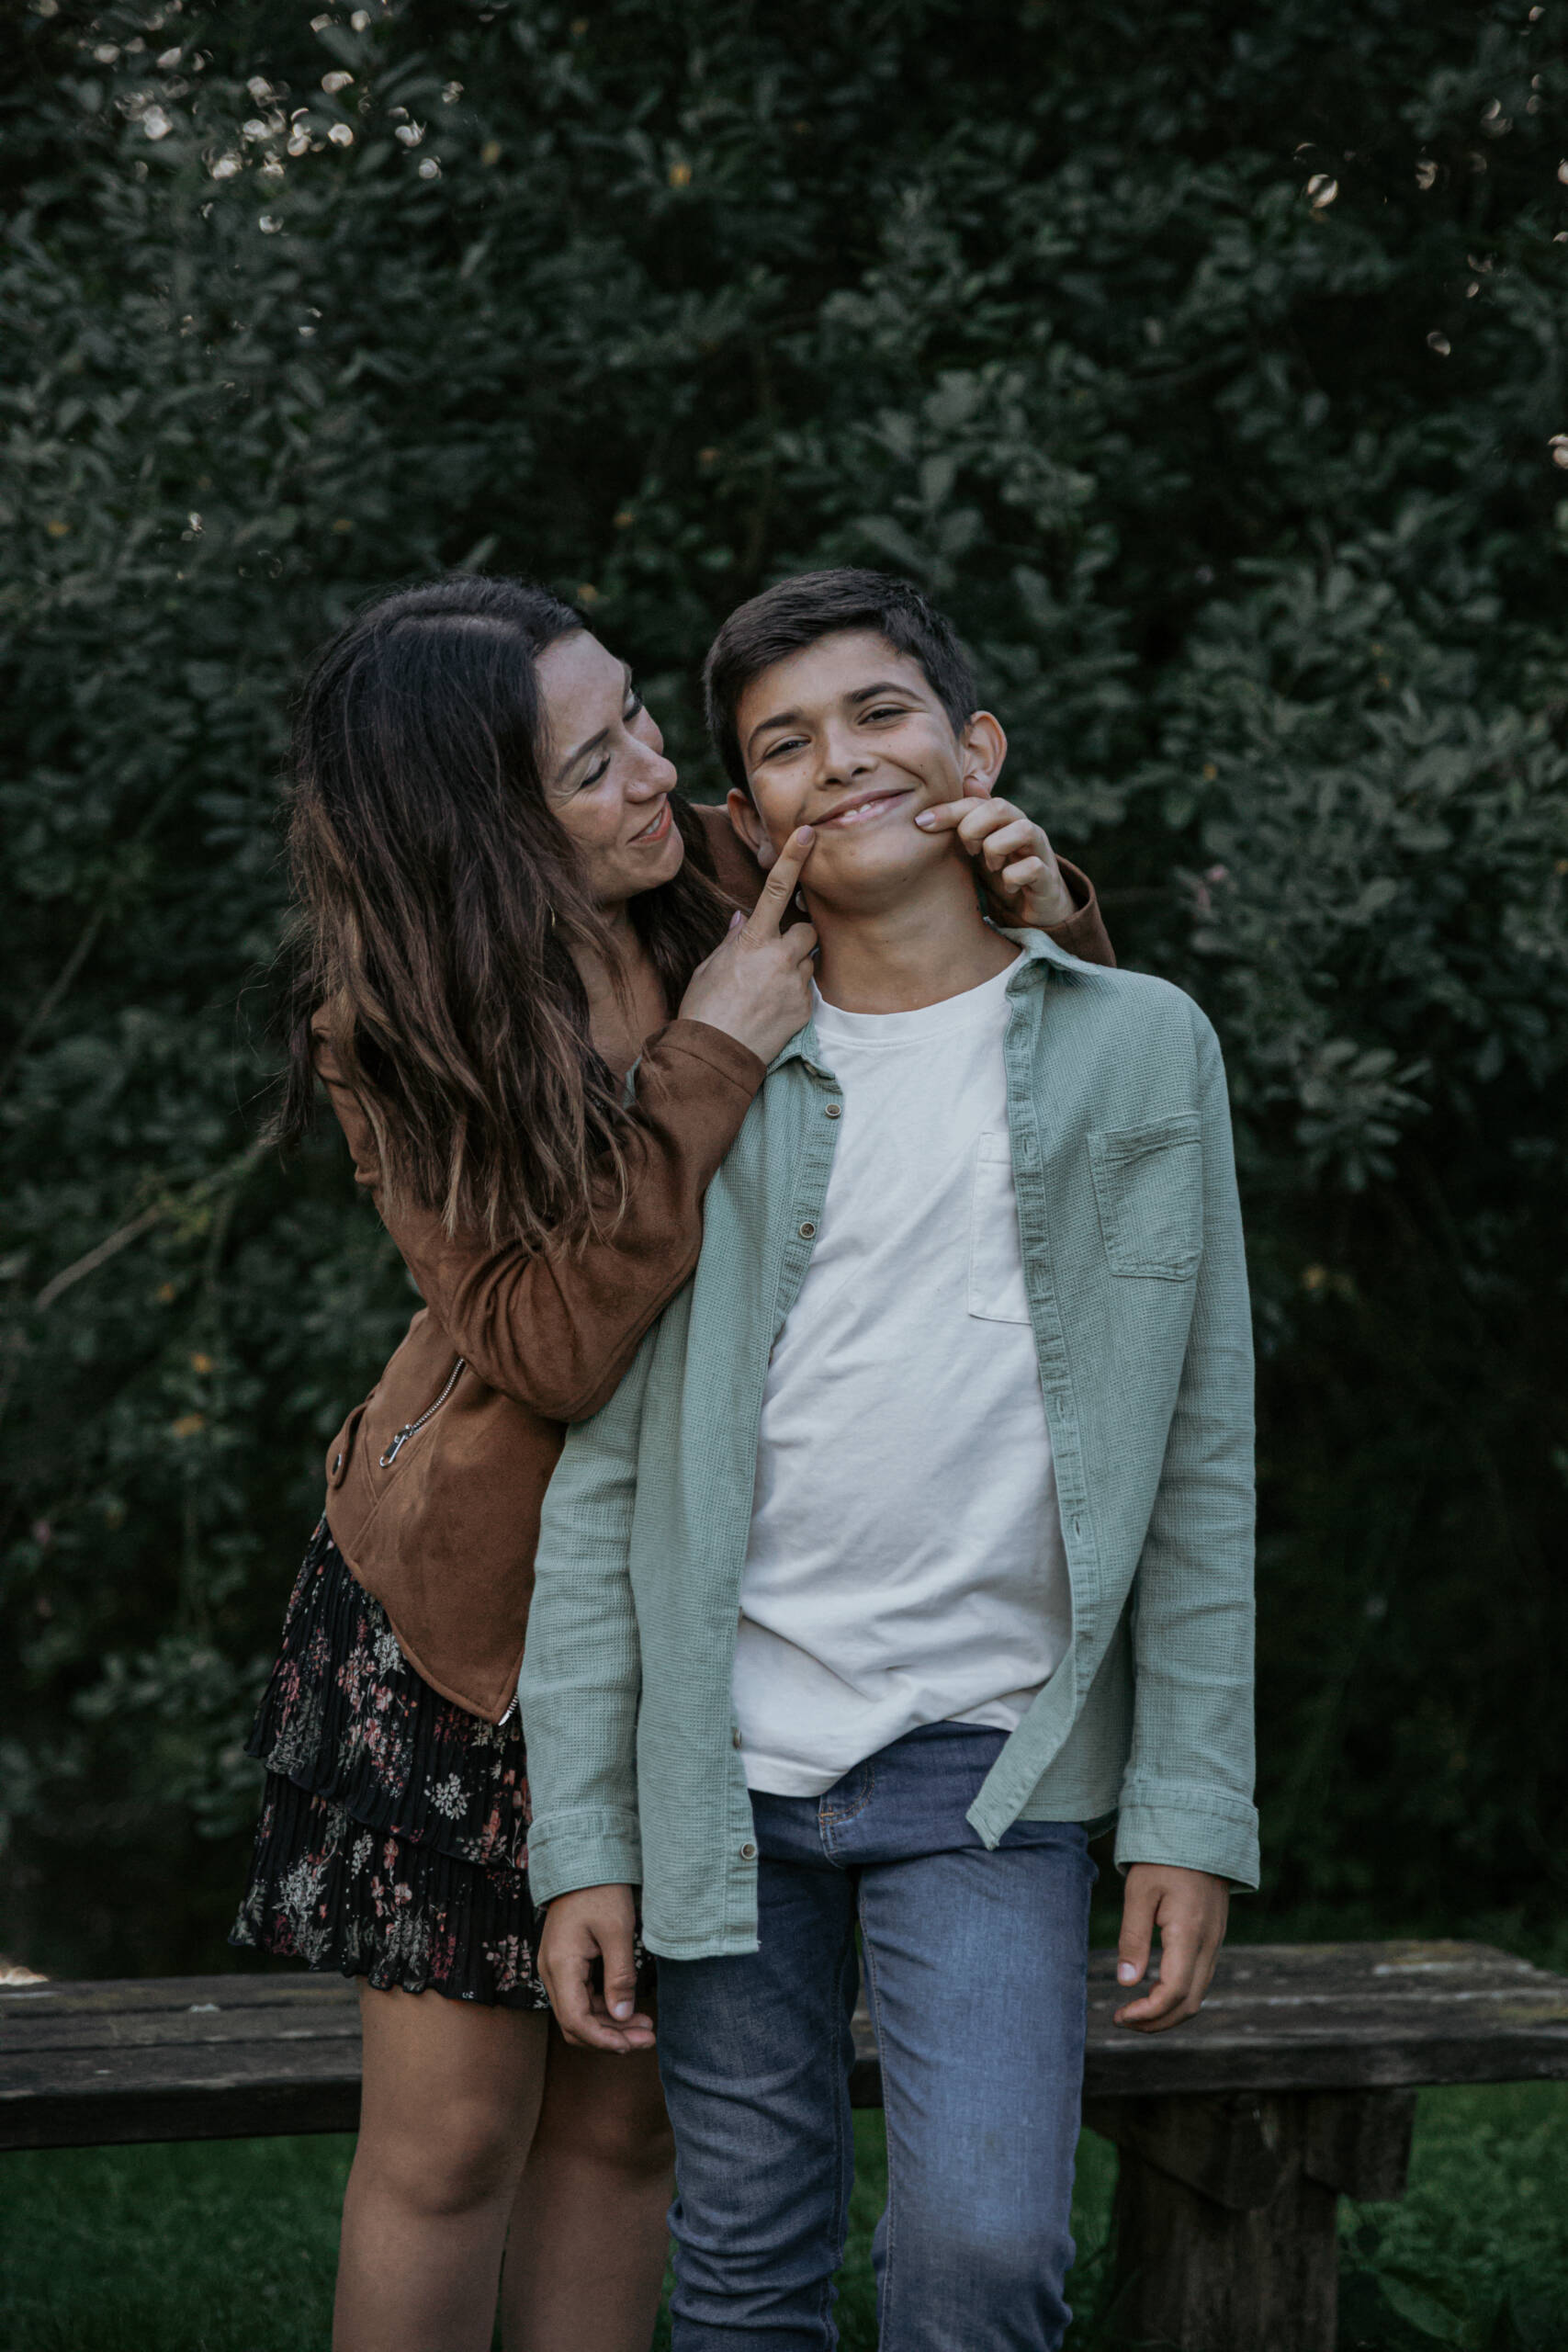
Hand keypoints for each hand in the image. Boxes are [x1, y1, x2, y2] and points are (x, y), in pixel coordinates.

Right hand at [537, 1884, 655, 2053]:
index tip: (632, 2044)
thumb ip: (620, 1976)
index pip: (575, 2020)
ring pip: (579, 2014)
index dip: (603, 2039)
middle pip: (575, 2024)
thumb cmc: (601, 1891)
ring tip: (646, 2028)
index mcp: (561, 1965)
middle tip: (647, 2039)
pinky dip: (604, 2009)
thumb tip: (623, 2016)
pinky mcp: (566, 1965)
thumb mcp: (618, 1931)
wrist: (583, 1863)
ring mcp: (556, 1970)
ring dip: (610, 2026)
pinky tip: (631, 2011)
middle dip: (610, 2037)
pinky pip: (581, 1999)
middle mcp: (551, 1972)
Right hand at [677, 826, 818, 1063]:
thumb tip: (744, 918)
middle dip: (799, 935)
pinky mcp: (805, 1009)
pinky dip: (794, 994)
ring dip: (795, 967)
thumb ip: (733, 940)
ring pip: (808, 962)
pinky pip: (807, 991)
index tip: (810, 834)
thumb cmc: (703, 1009)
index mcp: (752, 942)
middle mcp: (778, 958)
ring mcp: (795, 984)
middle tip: (778, 952)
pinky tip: (771, 1008)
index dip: (794, 858)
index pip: (777, 889)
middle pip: (808, 929)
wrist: (714, 1056)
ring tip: (768, 988)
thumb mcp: (710, 967)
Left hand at [915, 783, 1074, 928]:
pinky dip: (1013, 877)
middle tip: (969, 850)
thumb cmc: (1004, 871)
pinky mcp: (1048, 877)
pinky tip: (1008, 886)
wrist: (1036, 907)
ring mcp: (1040, 850)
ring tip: (991, 866)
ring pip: (1024, 829)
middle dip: (973, 828)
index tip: (921, 822)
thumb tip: (967, 779)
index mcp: (1004, 819)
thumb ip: (971, 817)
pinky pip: (1033, 867)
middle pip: (1000, 807)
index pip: (976, 801)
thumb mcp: (981, 845)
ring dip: (996, 849)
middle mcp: (1024, 828)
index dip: (949, 809)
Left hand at [1112, 1862, 1228, 2032]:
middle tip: (1123, 2021)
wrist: (1199, 1829)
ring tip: (1135, 2012)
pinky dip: (1179, 1995)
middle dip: (1157, 2022)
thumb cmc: (1164, 1857)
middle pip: (1189, 2003)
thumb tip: (1126, 1982)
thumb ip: (1133, 1938)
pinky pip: (1201, 1978)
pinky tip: (1155, 1991)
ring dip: (1168, 2012)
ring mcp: (1216, 1941)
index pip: (1173, 1993)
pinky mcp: (1214, 1936)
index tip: (1120, 2016)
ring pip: (1198, 1994)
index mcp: (1190, 1934)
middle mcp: (1209, 1944)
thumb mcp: (1139, 1892)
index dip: (1147, 2014)